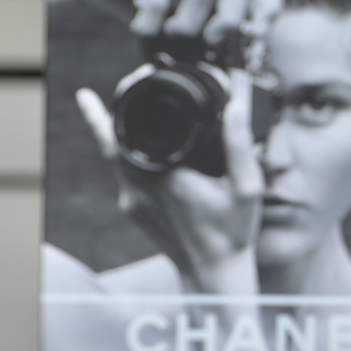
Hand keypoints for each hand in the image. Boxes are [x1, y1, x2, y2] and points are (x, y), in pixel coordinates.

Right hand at [46, 0, 283, 43]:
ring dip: (187, 25)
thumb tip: (248, 60)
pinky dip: (152, 23)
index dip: (270, 6)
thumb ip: (217, 27)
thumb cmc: (153, 5)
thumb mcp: (192, 17)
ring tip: (171, 33)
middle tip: (211, 40)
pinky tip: (142, 28)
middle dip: (229, 21)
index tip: (257, 35)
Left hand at [76, 69, 263, 294]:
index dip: (129, 95)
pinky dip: (123, 153)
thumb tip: (235, 102)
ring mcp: (131, 202)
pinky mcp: (132, 211)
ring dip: (111, 130)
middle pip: (111, 137)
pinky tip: (134, 143)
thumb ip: (239, 142)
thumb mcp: (246, 187)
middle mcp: (139, 188)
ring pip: (112, 156)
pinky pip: (121, 173)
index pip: (131, 125)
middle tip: (122, 84)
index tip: (139, 75)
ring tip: (104, 106)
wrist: (213, 276)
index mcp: (165, 177)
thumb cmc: (233, 233)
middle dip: (111, 108)